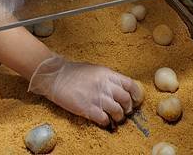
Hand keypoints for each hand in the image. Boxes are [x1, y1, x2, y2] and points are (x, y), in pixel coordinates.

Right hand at [28, 54, 142, 125]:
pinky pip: (103, 119)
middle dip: (128, 107)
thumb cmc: (75, 72)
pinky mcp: (87, 108)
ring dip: (118, 117)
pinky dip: (106, 122)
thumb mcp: (96, 69)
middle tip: (125, 111)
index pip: (129, 84)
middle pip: (125, 99)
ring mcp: (96, 97)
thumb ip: (108, 78)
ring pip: (117, 111)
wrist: (56, 76)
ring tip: (115, 118)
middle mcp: (105, 85)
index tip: (136, 100)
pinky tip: (104, 121)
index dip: (136, 94)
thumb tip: (120, 87)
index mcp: (107, 74)